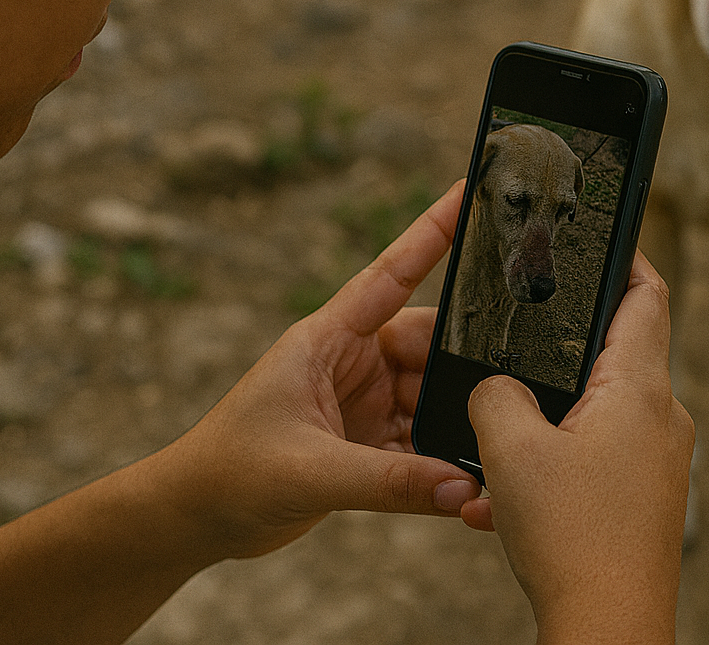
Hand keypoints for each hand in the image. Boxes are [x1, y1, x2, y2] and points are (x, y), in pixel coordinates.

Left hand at [165, 180, 482, 560]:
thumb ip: (390, 482)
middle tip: (513, 389)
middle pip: (429, 348)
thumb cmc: (229, 472)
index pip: (391, 274)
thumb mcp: (310, 469)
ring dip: (459, 425)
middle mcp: (351, 364)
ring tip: (496, 446)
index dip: (432, 232)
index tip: (469, 190)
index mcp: (327, 339)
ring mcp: (363, 405)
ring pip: (433, 401)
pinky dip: (445, 467)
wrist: (196, 519)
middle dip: (467, 368)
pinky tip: (471, 488)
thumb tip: (464, 489)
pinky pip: (423, 450)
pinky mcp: (368, 447)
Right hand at [463, 252, 693, 643]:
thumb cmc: (571, 536)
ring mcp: (659, 464)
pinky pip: (596, 460)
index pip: (648, 294)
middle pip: (616, 353)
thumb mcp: (510, 448)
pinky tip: (506, 497)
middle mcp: (663, 418)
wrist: (607, 631)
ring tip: (497, 444)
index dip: (625, 258)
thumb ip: (495, 394)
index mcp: (641, 387)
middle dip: (559, 351)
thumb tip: (497, 389)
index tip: (599, 238)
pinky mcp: (645, 502)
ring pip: (596, 413)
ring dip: (546, 420)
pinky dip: (554, 465)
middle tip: (514, 341)